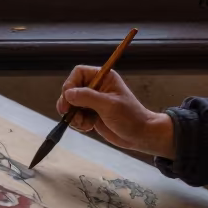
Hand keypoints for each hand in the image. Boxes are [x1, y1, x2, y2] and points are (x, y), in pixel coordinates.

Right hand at [57, 65, 174, 157]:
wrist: (139, 135)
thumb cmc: (129, 117)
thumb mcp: (108, 105)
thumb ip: (87, 97)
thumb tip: (68, 93)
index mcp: (103, 78)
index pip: (78, 73)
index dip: (70, 84)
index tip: (68, 99)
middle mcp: (96, 87)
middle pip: (71, 89)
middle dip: (69, 103)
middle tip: (68, 113)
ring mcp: (93, 101)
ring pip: (71, 104)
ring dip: (73, 115)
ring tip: (84, 124)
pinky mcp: (91, 114)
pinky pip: (75, 116)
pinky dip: (78, 123)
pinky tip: (88, 127)